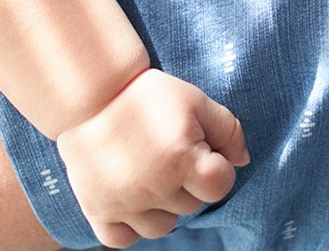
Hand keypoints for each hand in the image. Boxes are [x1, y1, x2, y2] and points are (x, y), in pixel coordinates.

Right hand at [54, 68, 249, 247]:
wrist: (87, 92)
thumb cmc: (145, 94)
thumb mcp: (194, 99)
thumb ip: (228, 129)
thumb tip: (241, 162)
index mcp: (181, 159)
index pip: (219, 186)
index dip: (213, 166)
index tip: (198, 150)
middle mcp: (153, 186)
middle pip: (191, 206)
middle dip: (186, 183)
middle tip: (166, 153)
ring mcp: (123, 202)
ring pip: (162, 228)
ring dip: (161, 207)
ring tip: (147, 174)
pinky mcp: (97, 209)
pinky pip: (120, 239)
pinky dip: (128, 226)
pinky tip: (130, 200)